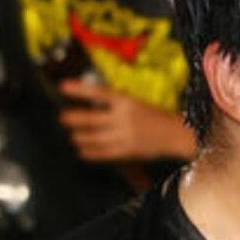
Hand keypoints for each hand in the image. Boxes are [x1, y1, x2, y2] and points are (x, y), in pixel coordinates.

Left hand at [57, 80, 194, 162]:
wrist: (177, 136)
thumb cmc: (156, 118)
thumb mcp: (137, 105)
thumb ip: (116, 105)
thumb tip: (92, 105)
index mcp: (126, 102)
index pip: (98, 93)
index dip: (79, 90)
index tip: (62, 87)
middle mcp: (123, 118)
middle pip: (91, 118)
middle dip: (74, 119)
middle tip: (62, 118)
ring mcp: (124, 136)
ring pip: (93, 137)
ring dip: (79, 137)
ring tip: (72, 136)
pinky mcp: (126, 151)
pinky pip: (103, 153)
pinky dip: (90, 152)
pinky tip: (82, 151)